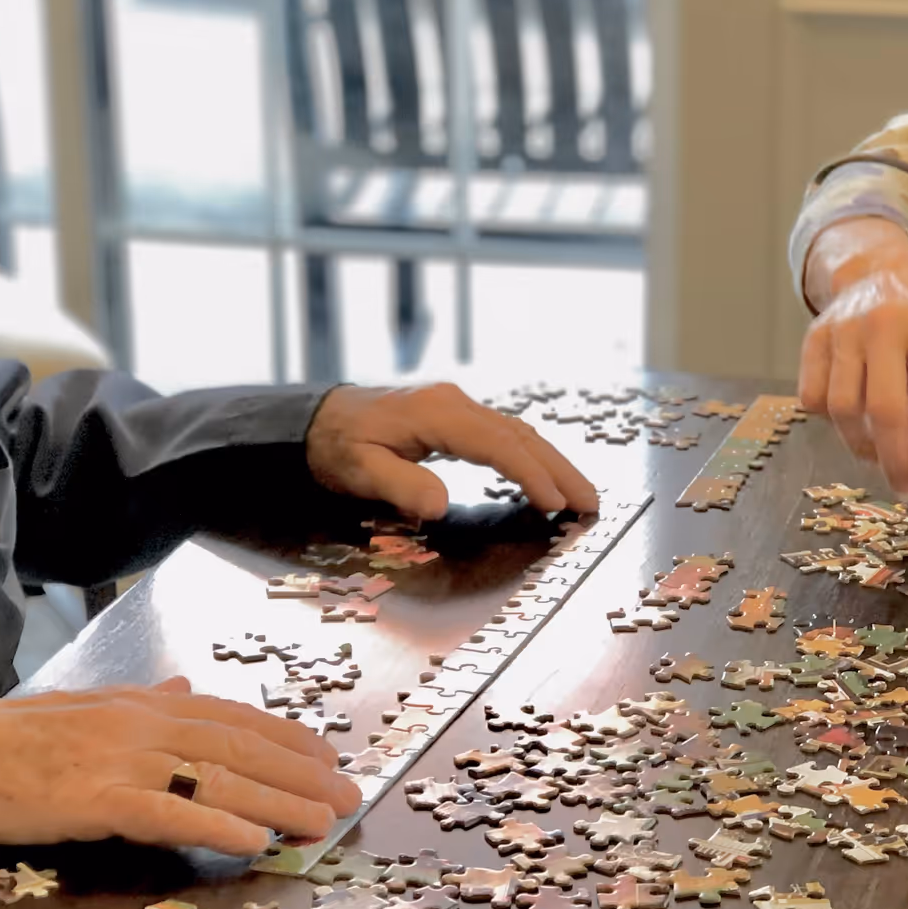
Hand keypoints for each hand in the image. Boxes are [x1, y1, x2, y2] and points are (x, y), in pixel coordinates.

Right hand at [0, 679, 360, 855]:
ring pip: (218, 777)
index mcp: (138, 703)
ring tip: (324, 821)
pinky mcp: (92, 798)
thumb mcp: (80, 709)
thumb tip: (182, 687)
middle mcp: (139, 723)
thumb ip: (138, 703)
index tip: (328, 756)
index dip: (287, 736)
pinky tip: (254, 841)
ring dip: (280, 800)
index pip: (230, 716)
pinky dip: (217, 824)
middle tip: (349, 795)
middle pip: (239, 746)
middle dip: (302, 771)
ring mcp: (118, 759)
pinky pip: (169, 812)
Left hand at [308, 383, 597, 519]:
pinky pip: (505, 435)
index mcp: (438, 413)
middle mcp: (456, 404)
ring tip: (580, 493)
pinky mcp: (456, 417)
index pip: (498, 445)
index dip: (530, 475)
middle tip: (592, 502)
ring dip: (553, 463)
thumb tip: (440, 505)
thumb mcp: (359, 470)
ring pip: (519, 434)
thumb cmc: (335, 445)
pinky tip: (545, 474)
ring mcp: (458, 407)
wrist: (315, 419)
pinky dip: (532, 456)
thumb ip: (401, 485)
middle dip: (560, 469)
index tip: (554, 503)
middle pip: (521, 436)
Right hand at [799, 219, 907, 496]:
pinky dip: (832, 422)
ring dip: (862, 446)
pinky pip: (814, 398)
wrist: (876, 270)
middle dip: (896, 459)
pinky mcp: (813, 339)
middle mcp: (884, 326)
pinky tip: (851, 424)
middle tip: (904, 487)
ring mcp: (843, 330)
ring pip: (844, 409)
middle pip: (885, 411)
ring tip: (879, 457)